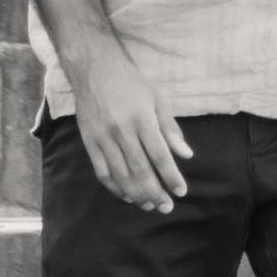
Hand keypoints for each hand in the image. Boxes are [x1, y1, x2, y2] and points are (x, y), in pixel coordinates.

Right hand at [66, 39, 188, 213]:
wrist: (95, 69)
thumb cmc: (132, 84)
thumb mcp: (157, 99)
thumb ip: (171, 129)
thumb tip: (186, 155)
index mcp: (142, 118)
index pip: (160, 155)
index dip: (171, 176)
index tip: (181, 191)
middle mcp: (122, 130)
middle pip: (140, 170)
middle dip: (155, 192)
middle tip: (166, 207)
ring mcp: (103, 138)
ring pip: (121, 175)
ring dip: (136, 194)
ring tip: (149, 206)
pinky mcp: (89, 142)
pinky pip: (102, 172)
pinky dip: (115, 188)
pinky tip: (127, 196)